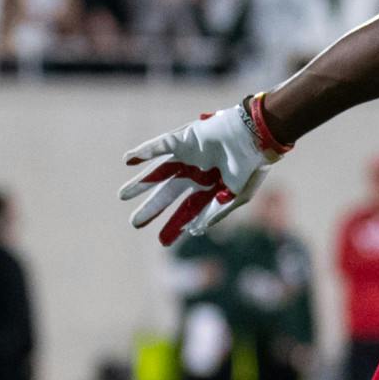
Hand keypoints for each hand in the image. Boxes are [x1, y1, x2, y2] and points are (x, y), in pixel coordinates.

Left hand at [119, 102, 280, 245]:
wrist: (256, 137)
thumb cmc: (251, 166)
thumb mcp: (237, 196)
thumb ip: (215, 212)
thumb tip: (194, 230)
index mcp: (210, 187)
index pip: (188, 209)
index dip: (176, 224)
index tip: (163, 242)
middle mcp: (196, 173)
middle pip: (168, 194)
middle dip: (152, 208)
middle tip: (135, 224)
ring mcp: (188, 156)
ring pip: (158, 172)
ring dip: (140, 184)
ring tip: (122, 196)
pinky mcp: (183, 139)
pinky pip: (159, 146)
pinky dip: (144, 152)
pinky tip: (128, 160)